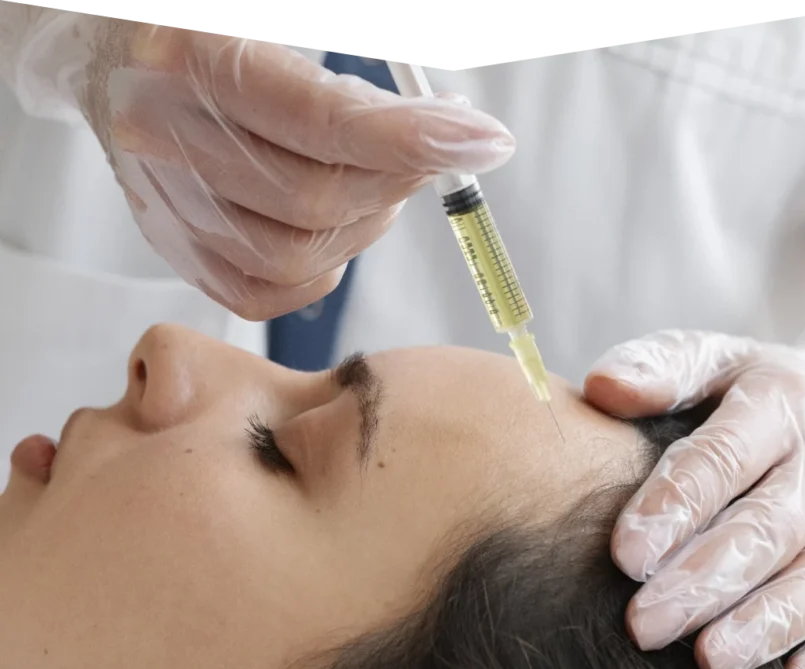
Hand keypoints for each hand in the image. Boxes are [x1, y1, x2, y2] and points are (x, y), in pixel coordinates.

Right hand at [5, 12, 514, 318]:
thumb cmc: (205, 24)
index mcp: (192, 57)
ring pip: (296, 255)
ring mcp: (169, 205)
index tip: (485, 139)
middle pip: (315, 200)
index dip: (411, 139)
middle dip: (398, 182)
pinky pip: (262, 293)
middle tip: (434, 148)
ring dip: (366, 225)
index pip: (321, 121)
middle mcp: (170, 140)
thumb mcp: (262, 21)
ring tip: (385, 182)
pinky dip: (320, 272)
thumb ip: (347, 79)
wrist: (107, 52)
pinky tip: (339, 230)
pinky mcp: (178, 248)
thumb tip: (445, 126)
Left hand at [584, 302, 804, 668]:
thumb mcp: (714, 360)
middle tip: (642, 625)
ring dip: (769, 624)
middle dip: (706, 581)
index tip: (625, 556)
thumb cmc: (757, 393)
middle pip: (770, 528)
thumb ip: (660, 369)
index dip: (676, 506)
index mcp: (778, 406)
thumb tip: (602, 385)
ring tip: (709, 661)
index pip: (724, 458)